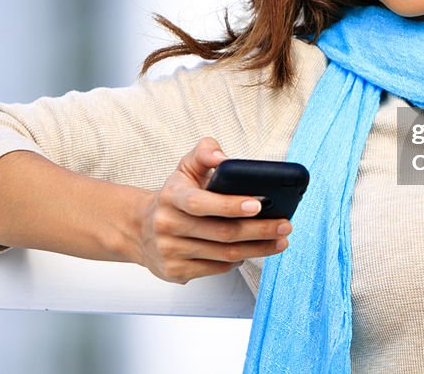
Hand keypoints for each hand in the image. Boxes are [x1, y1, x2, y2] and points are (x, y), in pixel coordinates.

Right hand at [136, 137, 291, 283]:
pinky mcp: (175, 272)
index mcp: (171, 197)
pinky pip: (217, 268)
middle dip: (259, 230)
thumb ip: (204, 152)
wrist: (139, 229)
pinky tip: (254, 250)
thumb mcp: (185, 168)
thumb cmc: (173, 196)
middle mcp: (167, 225)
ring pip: (224, 254)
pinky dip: (239, 260)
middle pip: (222, 233)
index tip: (259, 203)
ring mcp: (170, 251)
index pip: (200, 202)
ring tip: (280, 239)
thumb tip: (224, 157)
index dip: (230, 205)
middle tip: (285, 224)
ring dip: (258, 248)